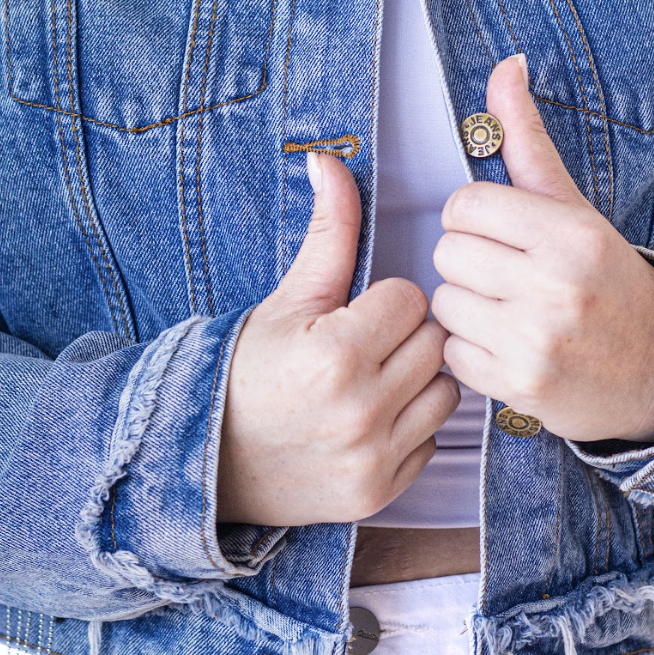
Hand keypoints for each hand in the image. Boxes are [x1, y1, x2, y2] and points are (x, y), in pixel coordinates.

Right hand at [218, 151, 457, 525]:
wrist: (208, 460)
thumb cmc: (247, 370)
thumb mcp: (287, 299)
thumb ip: (328, 232)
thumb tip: (330, 161)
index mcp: (335, 354)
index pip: (410, 299)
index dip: (382, 300)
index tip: (351, 314)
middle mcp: (360, 411)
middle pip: (434, 343)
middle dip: (403, 337)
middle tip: (362, 345)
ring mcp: (372, 458)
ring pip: (445, 392)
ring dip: (416, 381)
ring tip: (371, 380)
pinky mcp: (380, 493)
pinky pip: (433, 441)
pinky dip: (409, 428)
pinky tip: (368, 420)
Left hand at [432, 54, 653, 444]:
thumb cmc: (605, 278)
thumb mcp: (571, 206)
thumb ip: (526, 139)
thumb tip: (505, 65)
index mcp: (569, 235)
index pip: (463, 206)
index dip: (470, 218)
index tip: (497, 232)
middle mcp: (556, 288)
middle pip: (448, 254)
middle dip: (468, 262)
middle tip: (505, 275)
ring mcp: (538, 342)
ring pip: (444, 304)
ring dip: (465, 309)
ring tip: (506, 310)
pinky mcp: (522, 387)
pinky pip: (453, 354)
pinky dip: (470, 352)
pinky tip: (506, 345)